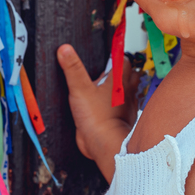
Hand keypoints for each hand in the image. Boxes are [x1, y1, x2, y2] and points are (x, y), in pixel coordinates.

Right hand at [57, 45, 138, 181]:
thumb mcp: (80, 89)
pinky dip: (119, 104)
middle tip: (108, 71)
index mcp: (118, 80)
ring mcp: (127, 106)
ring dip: (122, 88)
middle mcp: (126, 91)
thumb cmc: (96, 118)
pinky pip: (125, 107)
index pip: (123, 60)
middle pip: (130, 75)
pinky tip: (108, 106)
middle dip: (122, 71)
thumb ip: (73, 69)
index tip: (109, 54)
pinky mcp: (124, 119)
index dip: (116, 56)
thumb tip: (65, 49)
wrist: (104, 144)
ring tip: (108, 87)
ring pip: (130, 91)